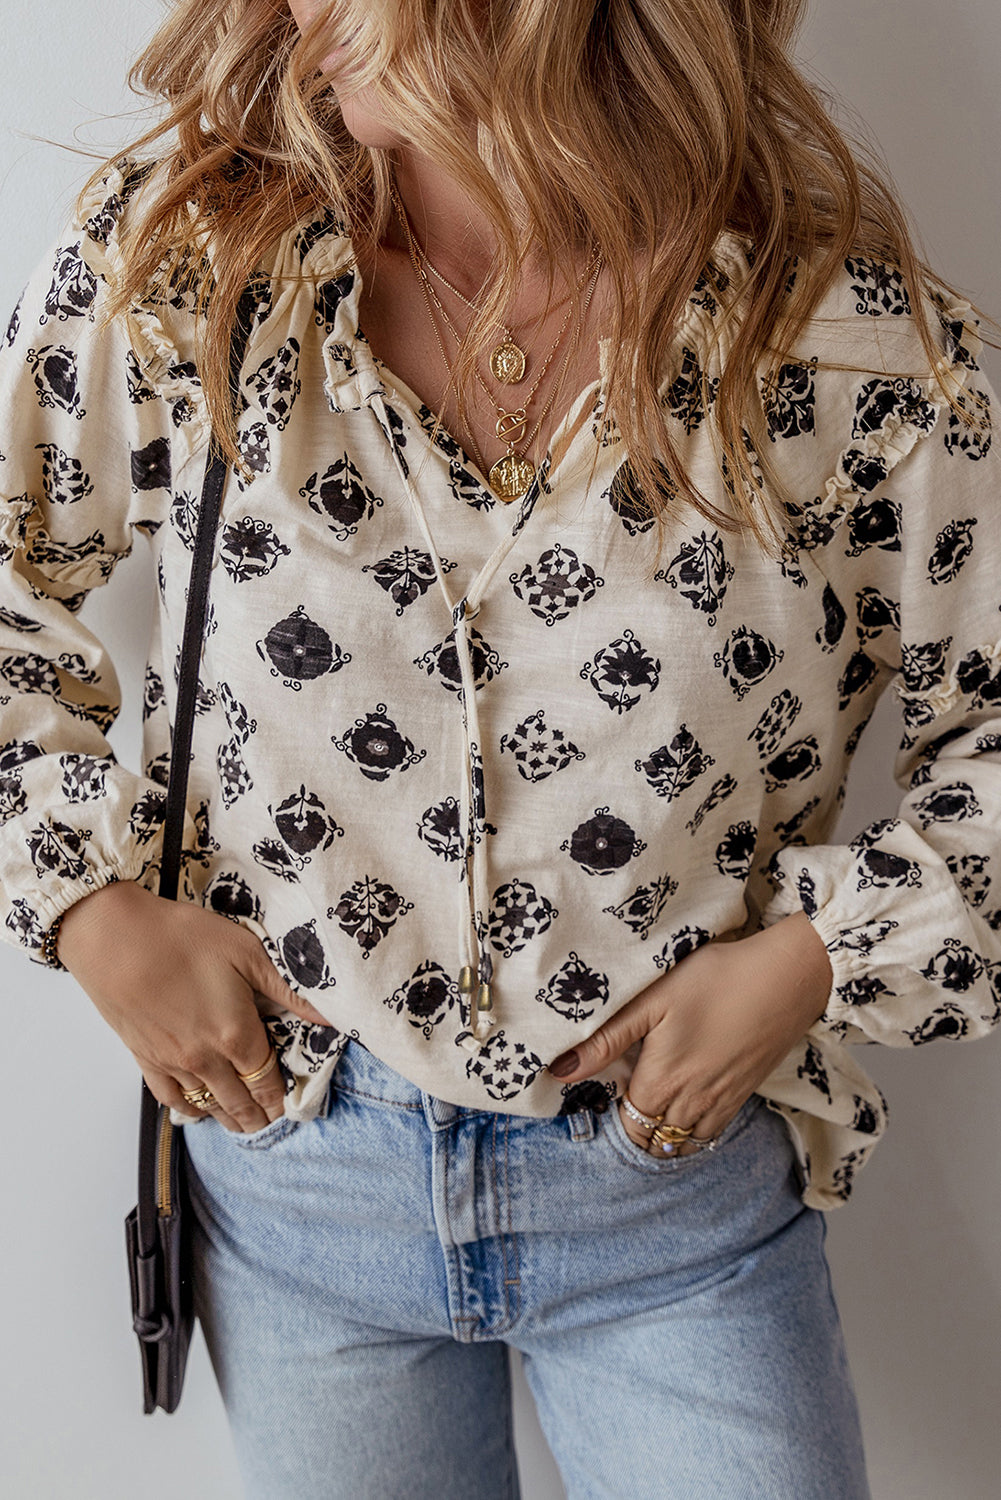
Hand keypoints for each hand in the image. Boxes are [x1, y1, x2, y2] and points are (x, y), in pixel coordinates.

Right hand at [58, 881, 331, 1132]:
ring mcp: (173, 1062)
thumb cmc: (182, 937)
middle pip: (241, 1100)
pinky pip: (171, 1097)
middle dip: (260, 1117)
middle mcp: (206, 1058)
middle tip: (272, 1127)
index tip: (292, 1111)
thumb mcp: (246, 951)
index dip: (281, 1100)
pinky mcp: (145, 1057)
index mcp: (236, 1034)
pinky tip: (200, 1111)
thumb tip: (330, 1016)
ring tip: (245, 1127)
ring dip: (229, 1118)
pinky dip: (190, 1109)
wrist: (114, 937)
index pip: (268, 1080)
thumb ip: (288, 989)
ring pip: (208, 1104)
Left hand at [548, 911, 832, 1154]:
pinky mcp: (744, 1094)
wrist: (788, 978)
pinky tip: (684, 1109)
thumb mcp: (652, 1000)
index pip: (627, 1126)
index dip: (610, 1117)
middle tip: (620, 1105)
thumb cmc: (717, 979)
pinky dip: (692, 1133)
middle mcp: (692, 1103)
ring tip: (648, 1111)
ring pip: (683, 1144)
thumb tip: (559, 1071)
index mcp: (662, 1082)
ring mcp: (722, 1102)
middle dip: (633, 1132)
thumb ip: (606, 1040)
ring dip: (662, 1137)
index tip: (599, 1100)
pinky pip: (711, 1133)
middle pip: (653, 1142)